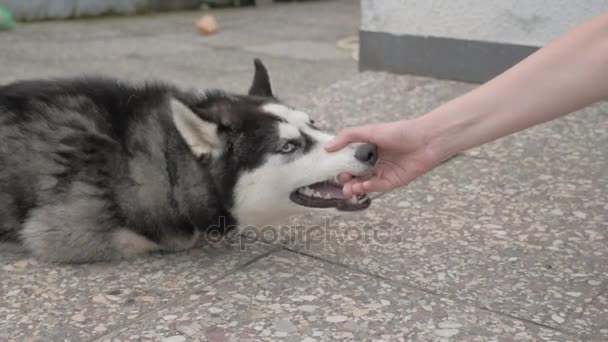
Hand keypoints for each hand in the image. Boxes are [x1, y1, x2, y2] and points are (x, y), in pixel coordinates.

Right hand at [325, 120, 439, 197]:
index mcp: (368, 148)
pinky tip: (361, 186)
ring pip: (363, 182)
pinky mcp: (392, 182)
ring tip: (348, 188)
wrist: (426, 140)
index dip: (339, 164)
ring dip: (354, 186)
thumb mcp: (370, 131)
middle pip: (354, 173)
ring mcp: (383, 172)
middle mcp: (374, 161)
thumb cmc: (400, 131)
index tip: (331, 167)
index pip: (348, 159)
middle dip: (346, 178)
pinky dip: (367, 188)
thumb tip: (327, 147)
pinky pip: (376, 187)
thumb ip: (347, 137)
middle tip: (341, 179)